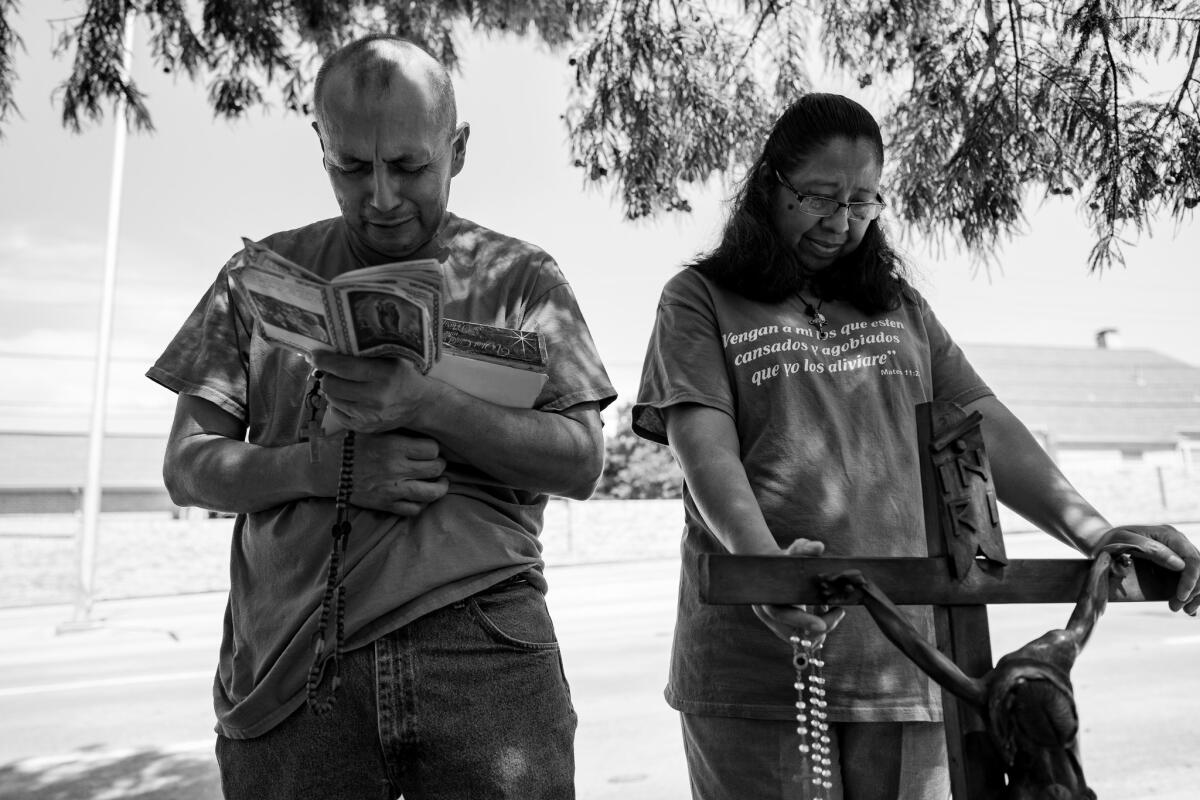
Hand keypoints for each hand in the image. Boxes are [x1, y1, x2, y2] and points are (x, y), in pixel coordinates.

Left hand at [312, 352, 433, 432]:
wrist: (418, 404)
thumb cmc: (401, 375)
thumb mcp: (391, 358)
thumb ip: (366, 353)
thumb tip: (331, 347)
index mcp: (384, 375)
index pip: (344, 368)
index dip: (324, 361)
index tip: (314, 355)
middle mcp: (376, 397)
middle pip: (332, 386)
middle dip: (328, 376)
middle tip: (332, 371)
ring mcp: (369, 416)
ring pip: (332, 400)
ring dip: (334, 390)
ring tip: (344, 385)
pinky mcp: (364, 428)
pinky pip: (336, 414)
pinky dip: (339, 404)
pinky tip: (350, 399)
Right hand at [346, 431, 448, 515]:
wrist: (325, 468)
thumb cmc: (349, 444)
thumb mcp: (373, 429)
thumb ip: (397, 431)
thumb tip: (421, 427)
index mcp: (394, 446)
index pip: (432, 449)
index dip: (434, 449)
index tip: (430, 449)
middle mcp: (396, 468)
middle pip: (436, 469)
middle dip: (440, 465)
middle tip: (437, 464)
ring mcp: (392, 489)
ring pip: (431, 493)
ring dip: (441, 487)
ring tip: (441, 483)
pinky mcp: (386, 504)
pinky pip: (414, 509)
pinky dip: (422, 504)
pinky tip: (422, 496)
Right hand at [752, 538, 846, 642]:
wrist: (770, 569)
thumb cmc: (784, 559)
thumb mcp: (794, 550)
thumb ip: (805, 548)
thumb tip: (818, 547)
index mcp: (768, 596)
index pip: (784, 615)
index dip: (803, 622)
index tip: (822, 626)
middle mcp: (769, 614)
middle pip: (795, 634)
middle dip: (821, 626)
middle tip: (839, 611)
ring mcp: (776, 624)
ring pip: (802, 639)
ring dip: (821, 630)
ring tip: (834, 611)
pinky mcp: (786, 629)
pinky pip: (804, 638)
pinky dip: (818, 630)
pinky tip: (826, 613)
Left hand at [1093, 524, 1199, 614]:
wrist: (1104, 544)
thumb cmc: (1112, 541)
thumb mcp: (1125, 541)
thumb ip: (1152, 550)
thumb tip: (1180, 564)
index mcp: (1169, 535)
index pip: (1192, 558)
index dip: (1191, 579)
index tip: (1181, 597)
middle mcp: (1178, 543)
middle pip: (1199, 568)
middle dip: (1193, 591)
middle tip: (1177, 607)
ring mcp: (1178, 554)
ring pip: (1198, 576)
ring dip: (1195, 595)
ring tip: (1183, 610)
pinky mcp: (1174, 565)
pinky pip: (1190, 579)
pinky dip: (1192, 594)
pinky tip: (1189, 608)